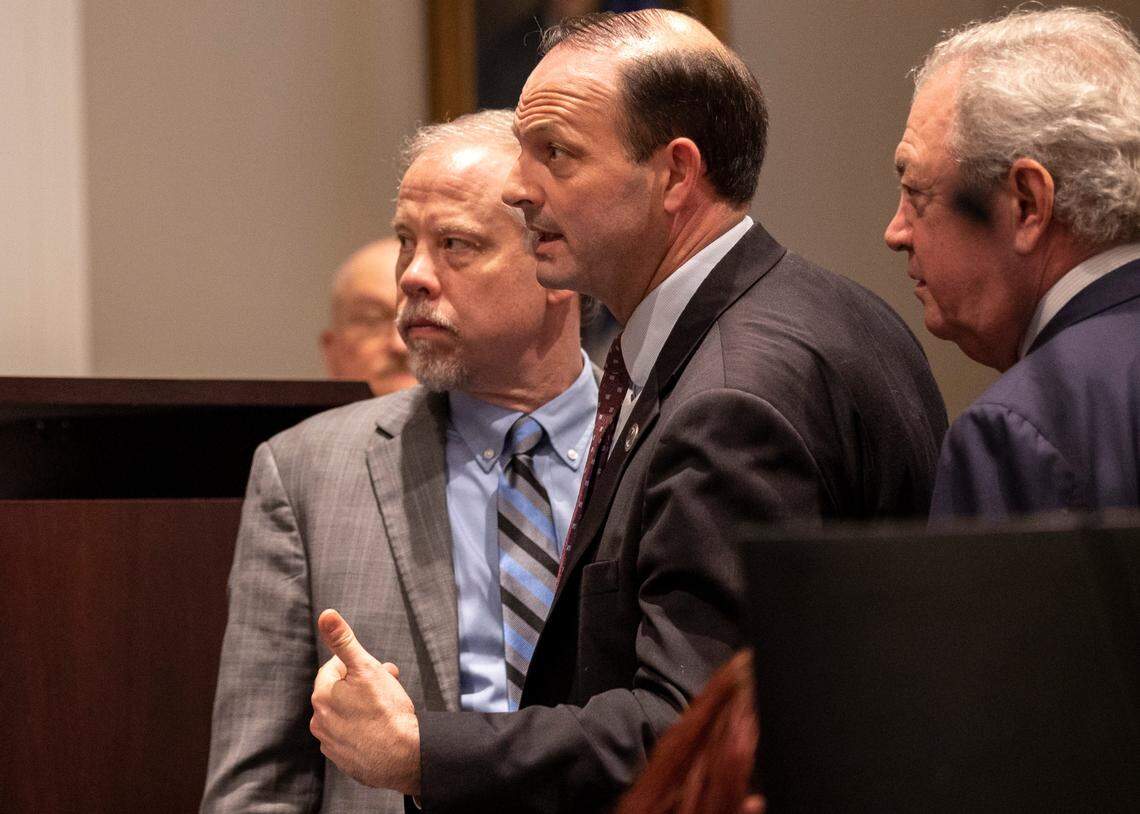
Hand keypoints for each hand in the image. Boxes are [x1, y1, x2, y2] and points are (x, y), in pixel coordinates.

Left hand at [310, 609, 421, 794]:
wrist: (403, 757)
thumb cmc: (387, 711)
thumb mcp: (367, 667)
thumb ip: (344, 641)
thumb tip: (326, 615)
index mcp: (322, 696)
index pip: (334, 667)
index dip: (357, 665)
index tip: (377, 669)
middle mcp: (320, 721)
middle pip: (340, 692)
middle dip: (362, 684)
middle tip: (387, 684)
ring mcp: (331, 743)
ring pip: (345, 714)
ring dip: (362, 706)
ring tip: (386, 707)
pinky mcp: (344, 760)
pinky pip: (350, 736)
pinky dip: (363, 729)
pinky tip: (381, 729)